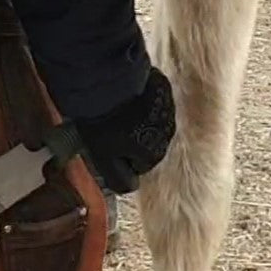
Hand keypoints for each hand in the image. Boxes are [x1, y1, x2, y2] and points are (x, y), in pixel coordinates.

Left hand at [77, 67, 175, 193]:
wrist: (108, 82)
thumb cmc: (104, 123)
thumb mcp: (103, 158)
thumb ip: (117, 177)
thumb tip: (129, 187)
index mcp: (153, 154)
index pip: (138, 166)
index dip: (120, 159)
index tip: (107, 146)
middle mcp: (167, 135)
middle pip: (146, 144)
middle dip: (130, 139)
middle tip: (109, 128)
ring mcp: (167, 111)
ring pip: (150, 123)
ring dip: (136, 120)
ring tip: (116, 110)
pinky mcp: (163, 90)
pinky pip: (152, 102)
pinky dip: (141, 102)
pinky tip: (125, 96)